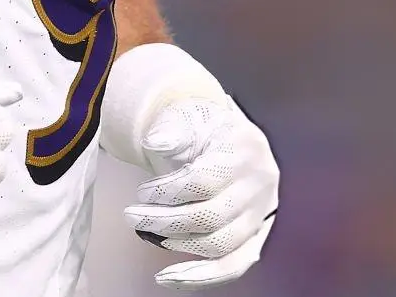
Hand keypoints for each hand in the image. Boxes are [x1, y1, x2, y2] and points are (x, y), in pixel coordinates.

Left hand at [122, 96, 280, 288]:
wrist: (222, 138)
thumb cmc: (200, 129)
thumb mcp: (186, 118)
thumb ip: (171, 131)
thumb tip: (155, 142)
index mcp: (246, 148)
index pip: (203, 181)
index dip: (167, 192)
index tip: (141, 192)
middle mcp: (261, 183)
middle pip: (211, 217)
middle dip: (164, 221)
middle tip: (133, 216)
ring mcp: (262, 213)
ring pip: (221, 244)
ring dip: (177, 244)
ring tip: (149, 233)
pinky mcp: (256, 236)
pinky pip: (233, 266)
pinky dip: (201, 276)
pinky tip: (170, 277)